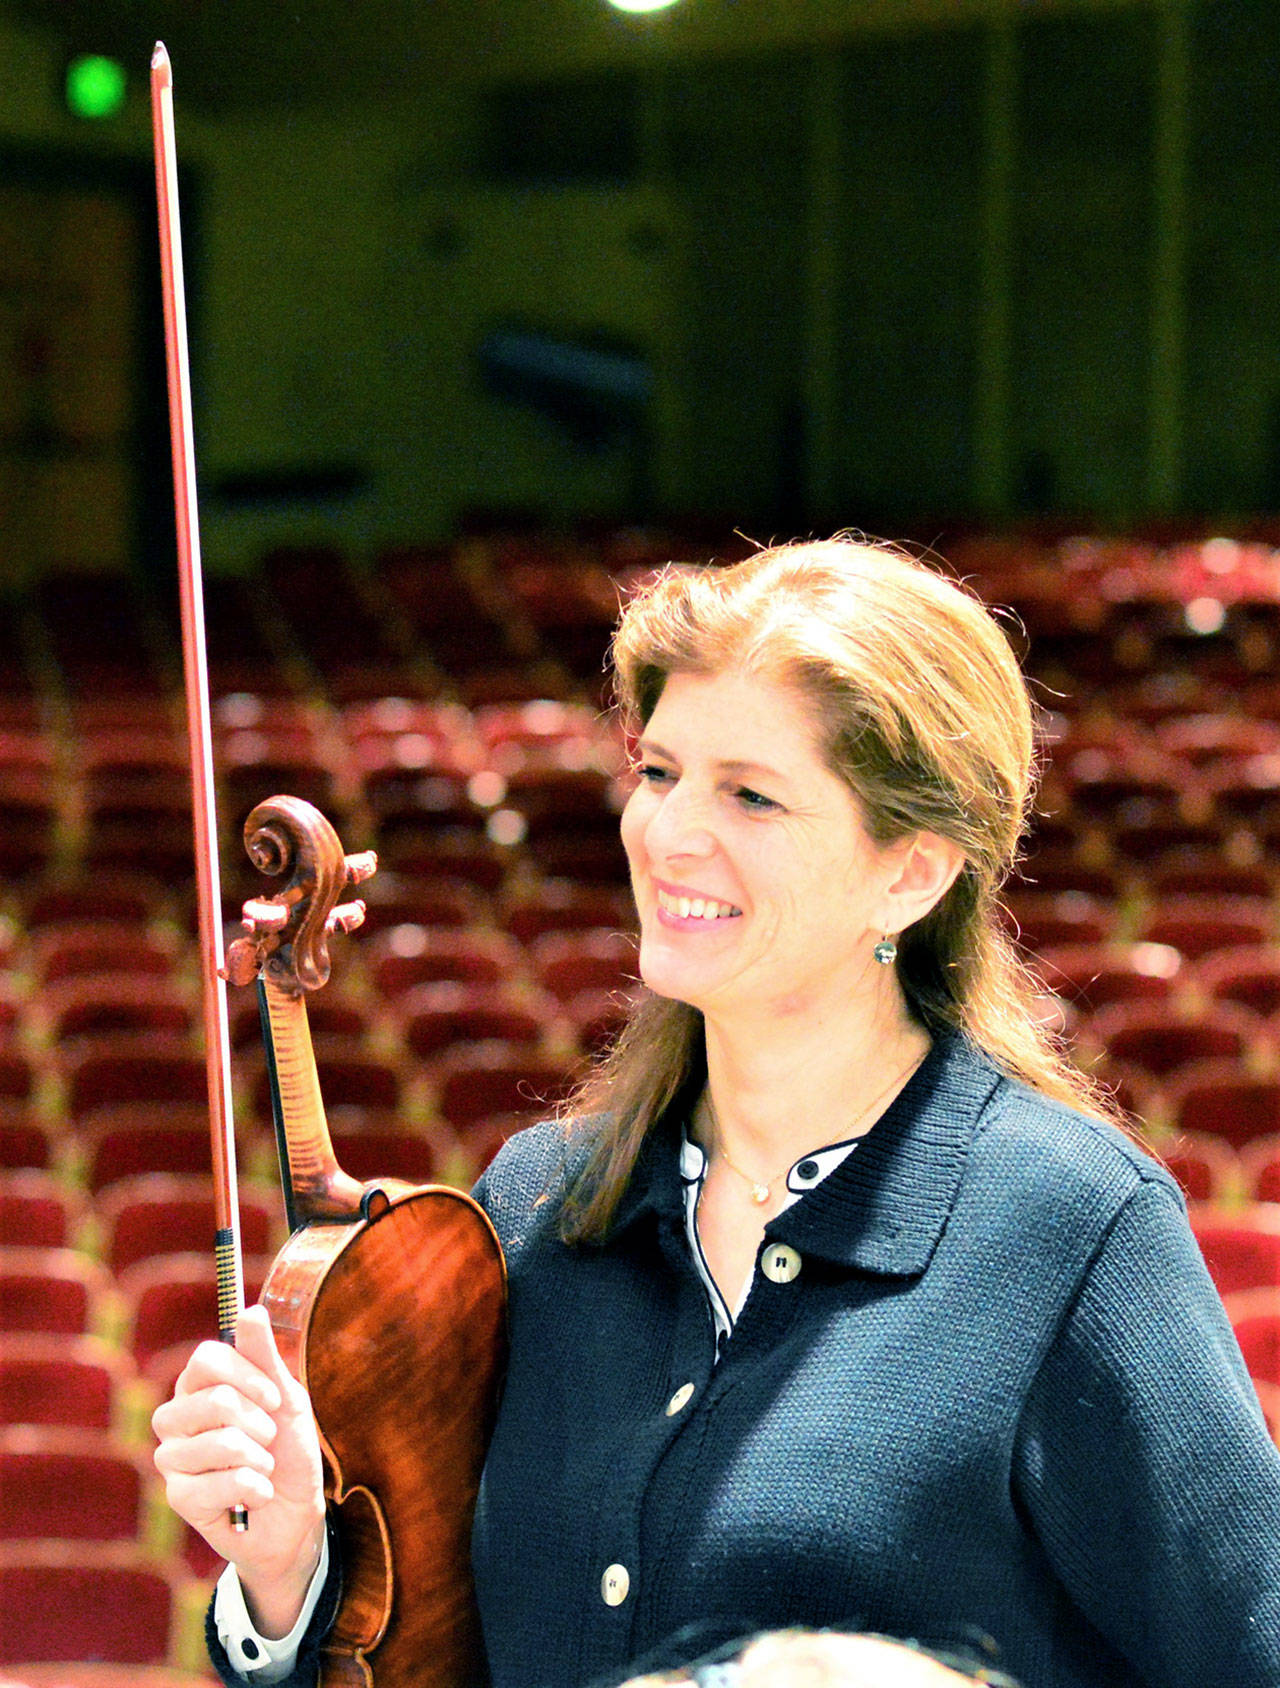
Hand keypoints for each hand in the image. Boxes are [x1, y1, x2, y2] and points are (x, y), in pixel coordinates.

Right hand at [152, 1304, 326, 1634]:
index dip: (246, 1376)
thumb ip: (264, 1356)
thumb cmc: (287, 1449)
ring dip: (258, 1459)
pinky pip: (214, 1484)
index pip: (206, 1358)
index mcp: (201, 1386)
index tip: (274, 1398)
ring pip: (218, 1443)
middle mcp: (178, 1417)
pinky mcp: (178, 1497)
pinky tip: (255, 1497)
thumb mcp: (286, 1398)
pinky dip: (251, 1489)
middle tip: (269, 1438)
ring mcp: (173, 1457)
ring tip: (262, 1468)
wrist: (294, 1513)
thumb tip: (251, 1310)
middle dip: (258, 1422)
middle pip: (213, 1399)